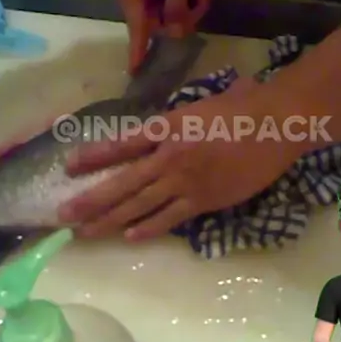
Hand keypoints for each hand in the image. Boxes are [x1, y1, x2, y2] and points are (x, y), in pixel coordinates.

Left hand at [60, 79, 304, 240]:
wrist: (276, 124)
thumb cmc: (244, 106)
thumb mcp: (202, 105)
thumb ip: (179, 119)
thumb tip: (166, 126)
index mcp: (168, 126)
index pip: (123, 143)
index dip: (95, 155)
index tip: (70, 166)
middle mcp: (169, 155)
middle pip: (123, 182)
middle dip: (91, 200)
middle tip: (64, 215)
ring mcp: (185, 180)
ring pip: (139, 205)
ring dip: (110, 220)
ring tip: (84, 232)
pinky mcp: (204, 200)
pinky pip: (169, 218)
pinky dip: (148, 228)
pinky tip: (128, 237)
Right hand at [118, 0, 218, 72]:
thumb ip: (177, 3)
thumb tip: (175, 30)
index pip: (138, 29)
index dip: (138, 51)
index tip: (134, 71)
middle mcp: (133, 4)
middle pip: (161, 27)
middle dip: (186, 15)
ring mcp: (143, 7)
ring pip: (170, 23)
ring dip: (191, 10)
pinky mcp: (153, 7)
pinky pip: (173, 17)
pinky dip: (189, 7)